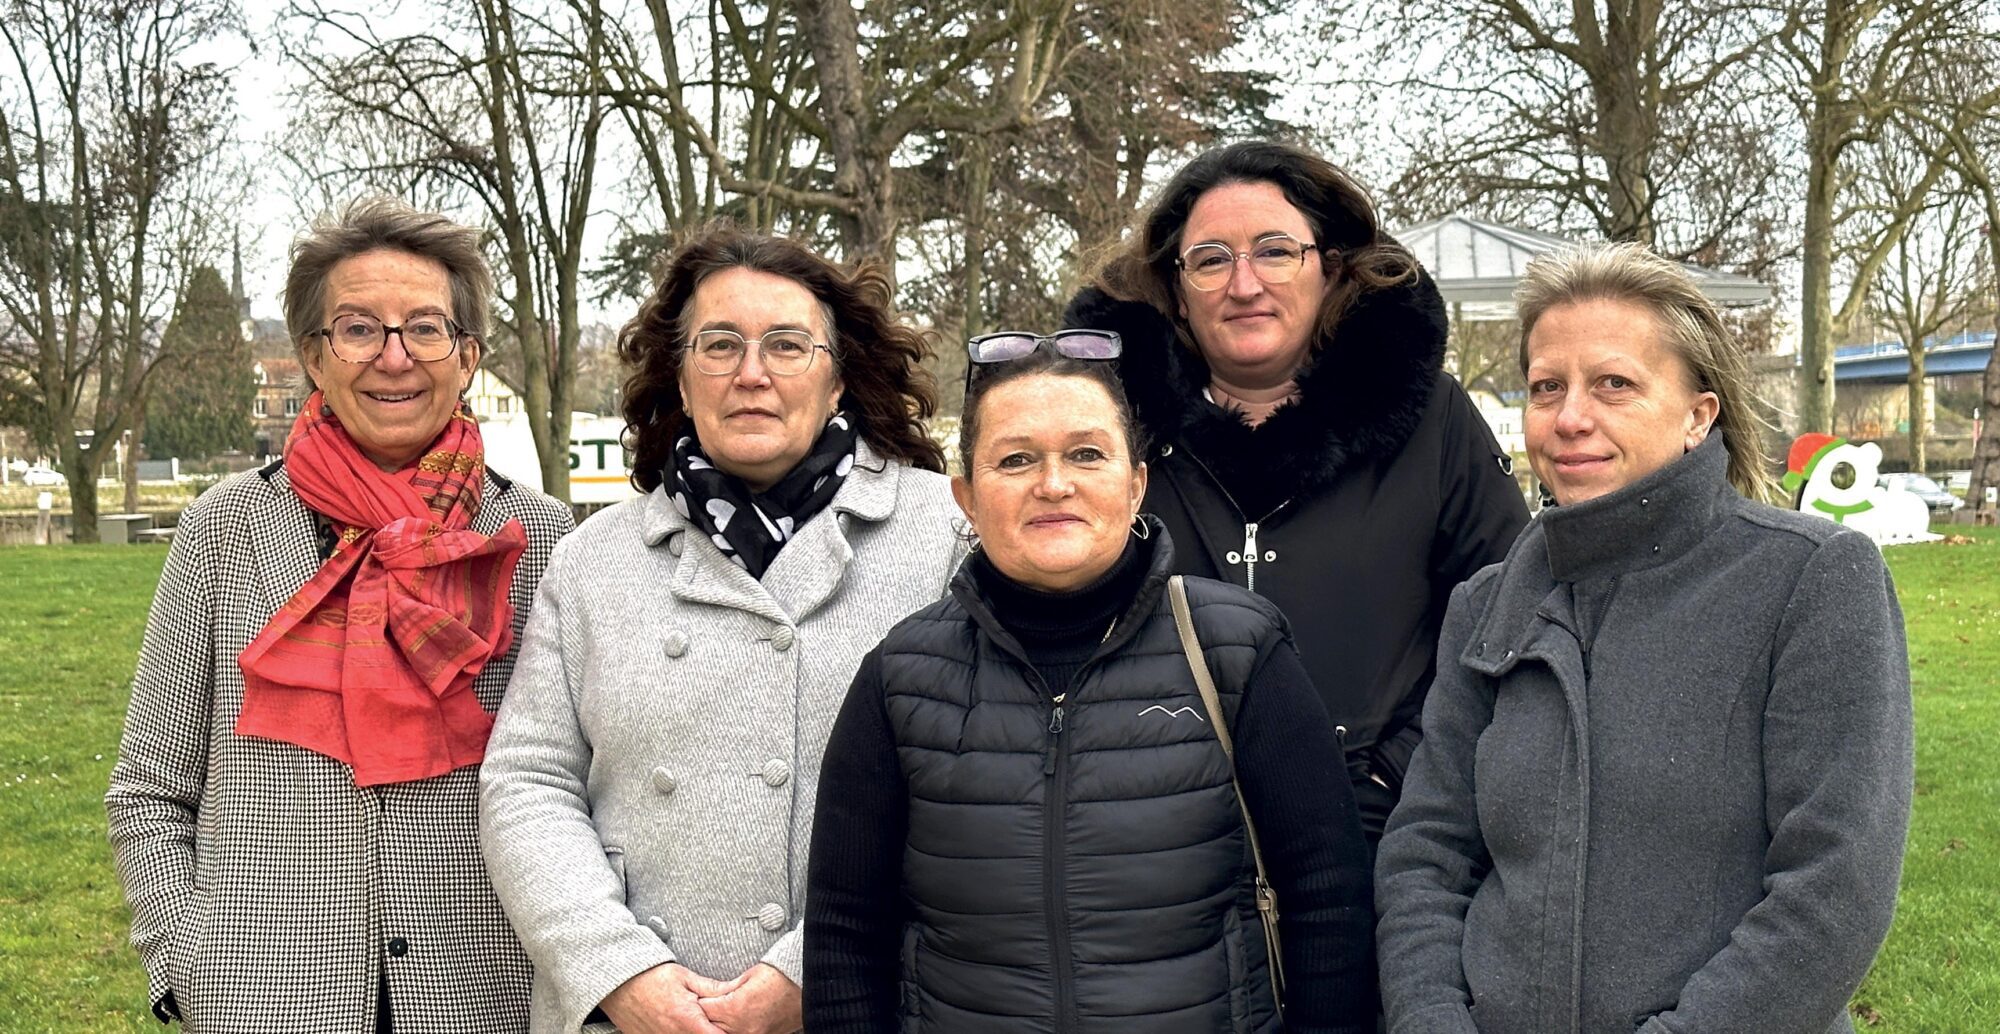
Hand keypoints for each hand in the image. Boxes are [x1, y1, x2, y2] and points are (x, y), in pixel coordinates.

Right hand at [600, 963, 732, 1033]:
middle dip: (711, 1033)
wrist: (618, 983)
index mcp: (688, 1021)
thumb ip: (712, 989)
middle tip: (713, 1023)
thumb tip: (736, 992)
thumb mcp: (685, 978)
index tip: (731, 1026)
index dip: (728, 1033)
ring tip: (695, 1022)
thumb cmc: (652, 977)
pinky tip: (678, 1026)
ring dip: (694, 1033)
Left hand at [697, 963, 802, 1033]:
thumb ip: (724, 989)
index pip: (702, 1009)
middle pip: (708, 1026)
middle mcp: (741, 1028)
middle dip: (704, 1016)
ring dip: (717, 1025)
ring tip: (718, 1014)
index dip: (697, 1000)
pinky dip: (731, 1030)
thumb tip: (707, 995)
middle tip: (703, 1006)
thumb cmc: (780, 976)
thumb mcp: (747, 977)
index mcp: (735, 1008)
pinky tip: (732, 1022)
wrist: (807, 987)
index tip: (695, 995)